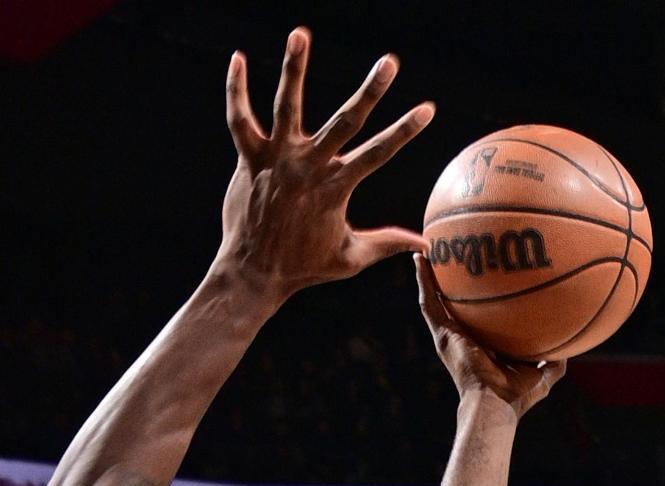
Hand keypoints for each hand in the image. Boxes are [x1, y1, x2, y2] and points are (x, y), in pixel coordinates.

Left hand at [214, 27, 432, 303]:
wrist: (253, 272)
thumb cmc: (304, 267)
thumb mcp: (352, 257)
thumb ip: (389, 243)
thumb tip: (427, 246)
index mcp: (336, 187)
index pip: (379, 152)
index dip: (405, 129)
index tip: (427, 108)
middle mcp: (308, 167)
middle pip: (345, 121)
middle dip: (371, 90)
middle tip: (390, 61)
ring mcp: (276, 159)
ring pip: (286, 106)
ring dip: (294, 68)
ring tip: (301, 34)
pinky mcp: (248, 159)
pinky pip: (239, 118)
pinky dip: (236, 89)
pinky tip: (238, 59)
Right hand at [414, 254, 566, 416]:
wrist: (495, 403)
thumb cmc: (516, 396)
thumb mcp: (543, 374)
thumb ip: (555, 360)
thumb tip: (571, 345)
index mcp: (482, 345)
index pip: (479, 318)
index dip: (479, 301)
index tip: (484, 279)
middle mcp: (463, 337)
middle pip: (455, 304)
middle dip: (452, 281)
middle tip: (453, 255)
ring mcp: (450, 335)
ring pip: (435, 298)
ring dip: (429, 275)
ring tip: (428, 249)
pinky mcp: (442, 333)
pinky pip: (429, 302)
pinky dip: (423, 280)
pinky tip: (420, 259)